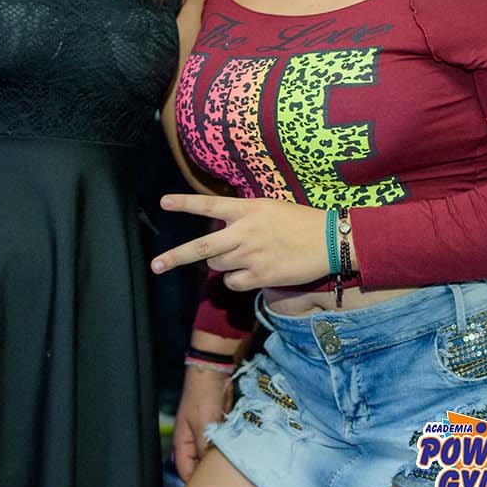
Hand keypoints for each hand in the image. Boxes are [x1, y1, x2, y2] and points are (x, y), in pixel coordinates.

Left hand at [151, 195, 329, 289]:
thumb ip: (244, 217)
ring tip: (242, 258)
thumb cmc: (301, 221)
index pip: (209, 204)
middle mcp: (244, 231)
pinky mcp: (260, 275)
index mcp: (247, 209)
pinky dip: (237, 280)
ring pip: (218, 266)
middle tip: (156, 265)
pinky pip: (234, 282)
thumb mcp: (270, 208)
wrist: (330, 240)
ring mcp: (250, 255)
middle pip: (201, 247)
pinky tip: (252, 273)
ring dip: (221, 265)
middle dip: (175, 257)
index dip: (185, 204)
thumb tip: (223, 230)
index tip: (164, 203)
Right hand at [173, 363, 233, 481]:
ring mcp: (207, 434)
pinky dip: (230, 449)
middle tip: (226, 482)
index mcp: (183, 443)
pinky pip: (224, 444)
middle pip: (200, 466)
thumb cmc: (203, 396)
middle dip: (211, 474)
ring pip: (214, 456)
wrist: (215, 372)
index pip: (186, 471)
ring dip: (222, 460)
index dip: (196, 483)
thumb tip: (211, 470)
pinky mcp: (220, 428)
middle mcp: (194, 441)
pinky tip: (239, 454)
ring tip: (235, 469)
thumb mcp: (204, 426)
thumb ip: (206, 449)